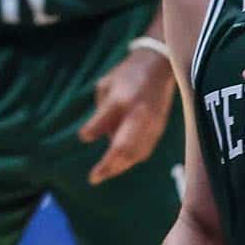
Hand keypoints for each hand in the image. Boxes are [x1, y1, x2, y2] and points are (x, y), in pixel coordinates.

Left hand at [78, 49, 176, 185]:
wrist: (159, 67)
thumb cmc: (127, 75)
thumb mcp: (106, 85)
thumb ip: (101, 112)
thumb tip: (98, 137)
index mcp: (122, 99)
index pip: (104, 119)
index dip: (92, 131)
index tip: (84, 136)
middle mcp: (138, 114)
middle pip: (123, 146)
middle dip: (108, 165)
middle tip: (94, 178)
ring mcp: (152, 124)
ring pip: (135, 154)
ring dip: (119, 167)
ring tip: (103, 174)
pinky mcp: (159, 129)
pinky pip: (145, 151)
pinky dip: (131, 160)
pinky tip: (119, 165)